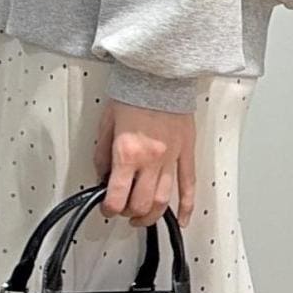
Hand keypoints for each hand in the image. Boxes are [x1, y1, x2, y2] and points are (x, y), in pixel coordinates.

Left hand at [93, 100, 196, 228]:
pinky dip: (186, 206)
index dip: (109, 209)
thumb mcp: (106, 124)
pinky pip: (189, 184)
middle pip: (141, 204)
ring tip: (142, 218)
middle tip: (122, 211)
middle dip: (128, 213)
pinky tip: (182, 219)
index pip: (117, 197)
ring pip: (163, 200)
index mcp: (127, 153)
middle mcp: (150, 160)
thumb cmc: (132, 93)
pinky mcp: (186, 152)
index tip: (106, 208)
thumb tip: (103, 175)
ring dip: (151, 215)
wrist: (158, 74)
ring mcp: (171, 158)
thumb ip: (103, 154)